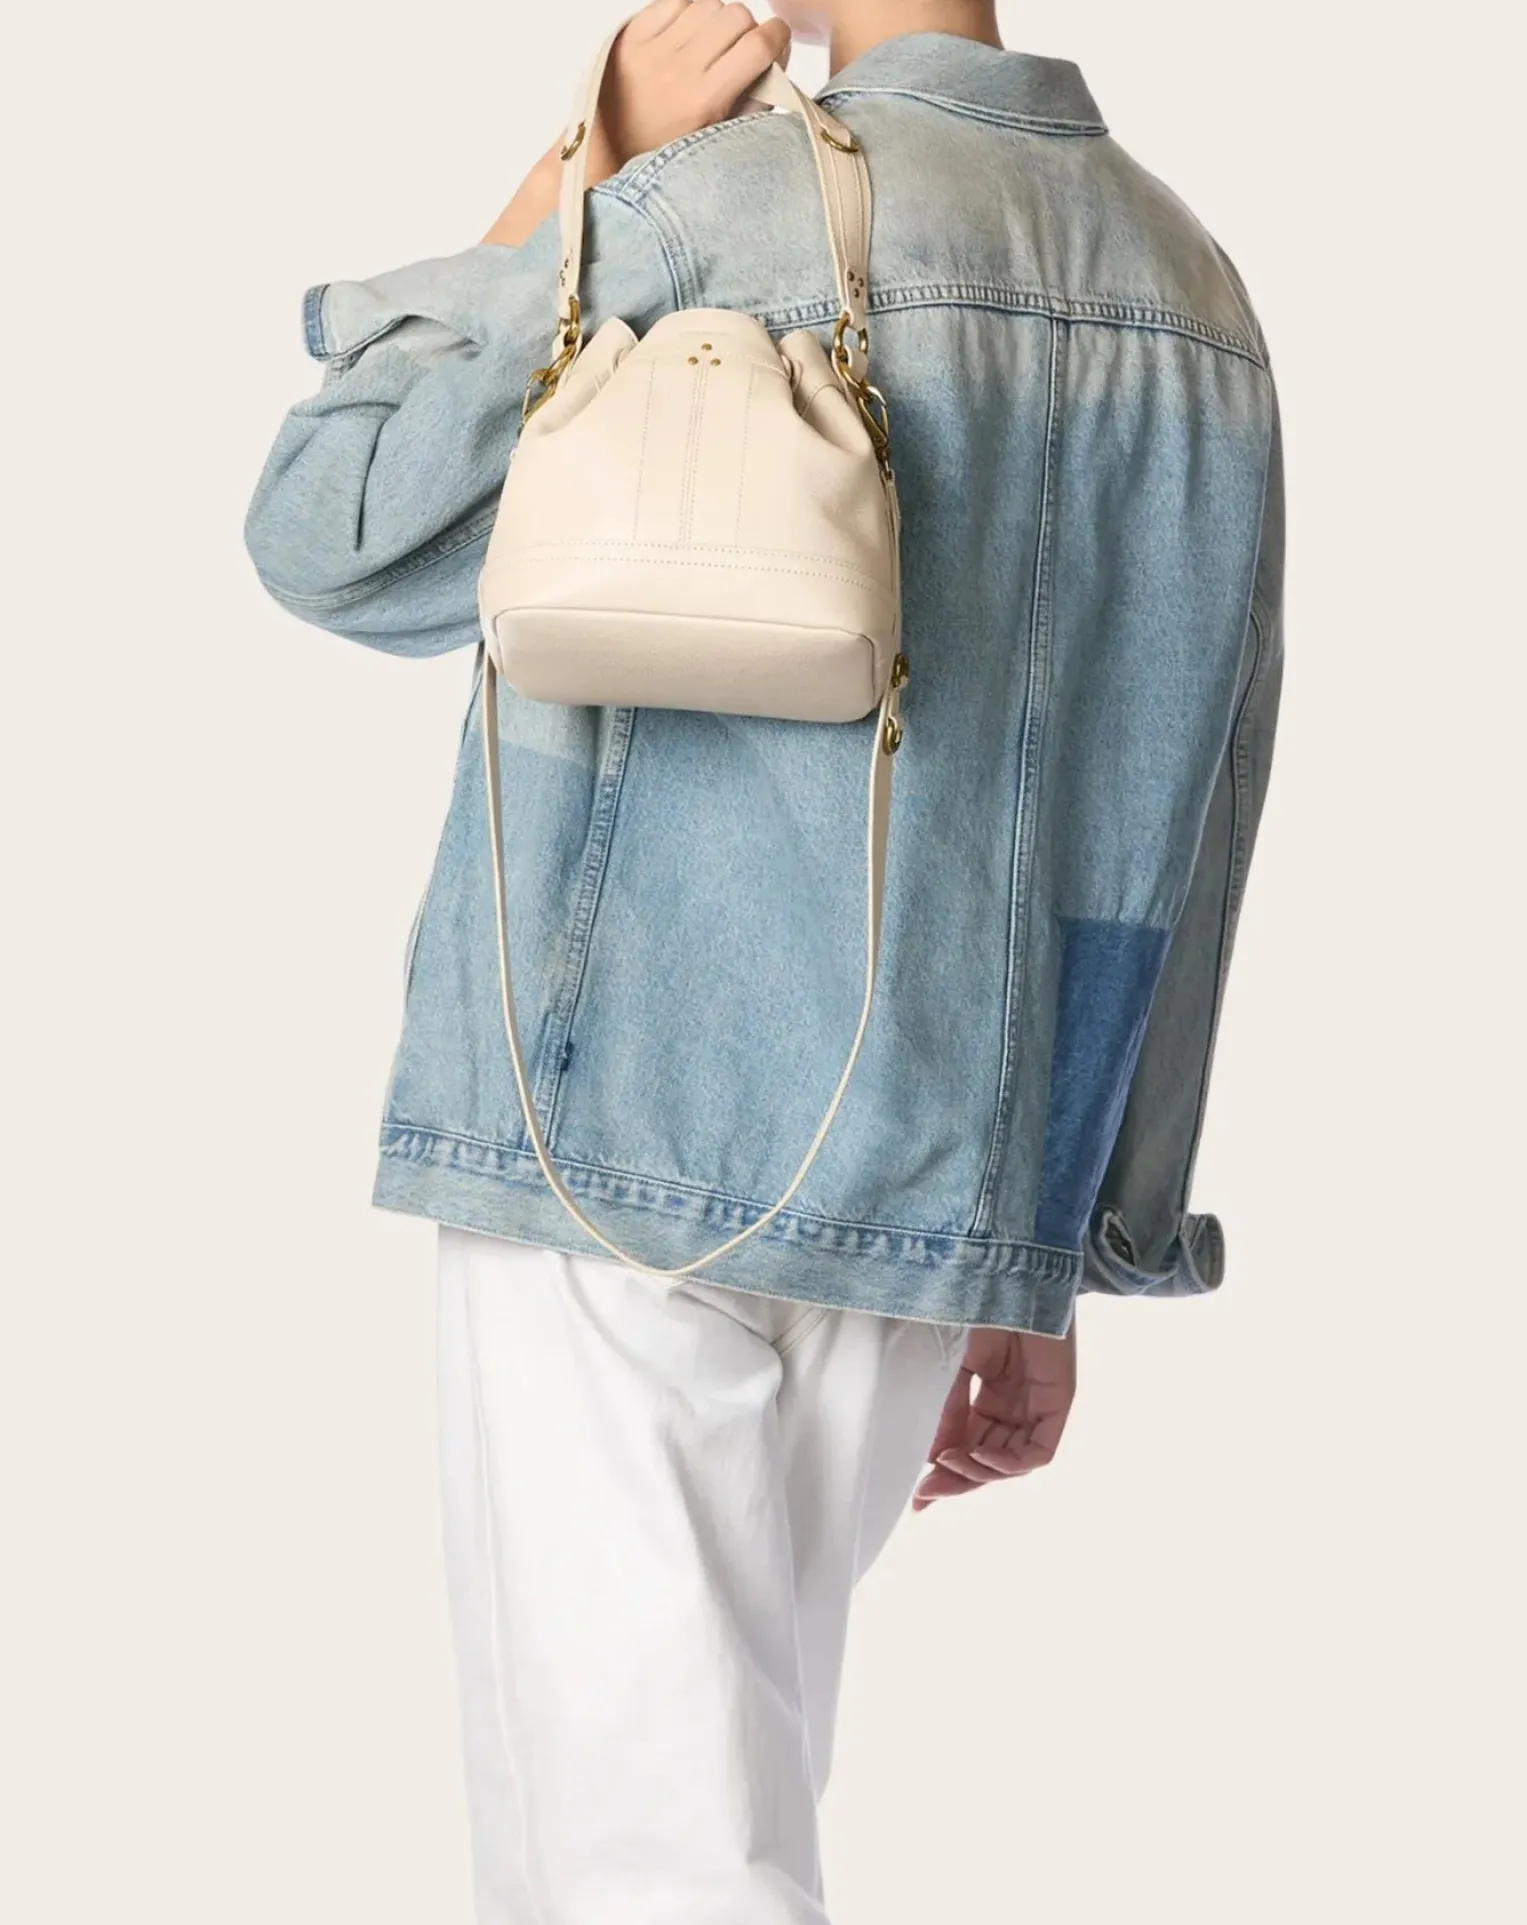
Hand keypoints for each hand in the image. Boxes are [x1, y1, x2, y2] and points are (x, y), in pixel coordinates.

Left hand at [481, 1, 789, 247]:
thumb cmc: (659, 157)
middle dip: (747, 30)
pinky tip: (685, 36)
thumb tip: (775, 73)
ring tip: (708, 46)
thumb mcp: (714, 144)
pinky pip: (675, 0)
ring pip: (708, 3)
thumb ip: (750, 108)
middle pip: (737, 16)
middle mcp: (678, 68)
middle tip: (739, 52)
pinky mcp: (631, 33)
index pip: (759, 44)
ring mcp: (652, 47)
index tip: (775, 46)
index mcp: (704, 99)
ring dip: (716, 19)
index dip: (778, 38)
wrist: (602, 155)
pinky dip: (688, 11)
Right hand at [911, 1320, 1077, 1510]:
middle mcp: (1015, 1408)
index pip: (969, 1446)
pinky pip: (1038, 1452)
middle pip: (989, 1461)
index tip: (917, 1496)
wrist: (1012, 1275)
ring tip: (951, 1464)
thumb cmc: (984, 1309)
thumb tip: (931, 1458)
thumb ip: (950, 1412)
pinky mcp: (1058, 1405)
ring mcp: (1037, 1408)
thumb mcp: (957, 1366)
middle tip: (928, 1492)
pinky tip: (982, 1457)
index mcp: (989, 1397)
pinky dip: (1009, 1463)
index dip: (945, 1472)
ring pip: (1012, 1463)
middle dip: (958, 1480)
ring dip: (979, 1472)